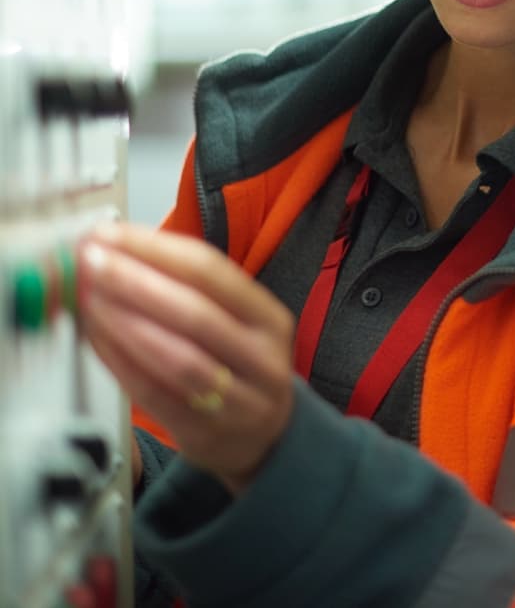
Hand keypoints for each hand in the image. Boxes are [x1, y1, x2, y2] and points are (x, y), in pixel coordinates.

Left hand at [78, 224, 296, 494]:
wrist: (264, 438)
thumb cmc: (237, 365)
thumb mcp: (237, 323)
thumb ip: (189, 290)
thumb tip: (119, 250)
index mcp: (269, 317)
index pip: (212, 271)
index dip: (156, 249)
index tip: (110, 234)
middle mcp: (261, 355)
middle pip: (195, 311)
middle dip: (135, 281)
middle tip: (90, 261)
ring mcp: (237, 399)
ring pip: (177, 356)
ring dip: (125, 323)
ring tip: (88, 297)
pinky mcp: (204, 432)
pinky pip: (154, 393)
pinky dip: (120, 362)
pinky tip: (96, 338)